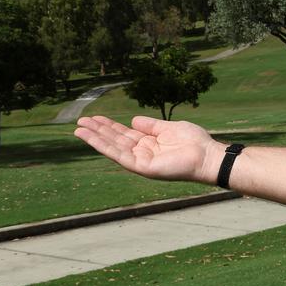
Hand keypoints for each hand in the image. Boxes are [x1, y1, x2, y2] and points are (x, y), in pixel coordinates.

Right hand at [74, 115, 222, 183]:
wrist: (207, 155)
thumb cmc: (194, 142)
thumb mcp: (168, 128)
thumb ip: (150, 125)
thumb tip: (132, 120)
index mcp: (149, 143)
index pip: (124, 134)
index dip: (109, 126)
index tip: (94, 118)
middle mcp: (142, 152)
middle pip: (115, 140)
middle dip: (97, 130)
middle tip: (80, 120)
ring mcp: (141, 161)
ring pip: (113, 147)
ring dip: (95, 138)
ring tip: (78, 129)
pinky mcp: (142, 167)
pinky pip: (119, 155)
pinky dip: (104, 146)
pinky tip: (92, 138)